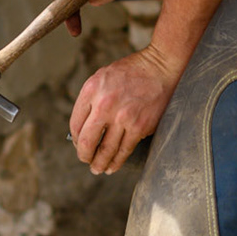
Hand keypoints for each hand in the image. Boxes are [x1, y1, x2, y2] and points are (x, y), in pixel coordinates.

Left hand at [69, 48, 179, 174]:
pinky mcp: (139, 126)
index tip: (79, 143)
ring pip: (106, 150)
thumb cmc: (132, 71)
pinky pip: (124, 150)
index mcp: (91, 90)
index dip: (75, 138)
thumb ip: (91, 98)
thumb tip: (84, 126)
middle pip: (87, 141)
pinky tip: (112, 166)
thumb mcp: (103, 76)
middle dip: (84, 155)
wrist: (161, 66)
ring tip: (97, 169)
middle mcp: (104, 105)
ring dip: (99, 163)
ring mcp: (123, 117)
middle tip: (86, 160)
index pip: (75, 124)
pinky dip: (117, 162)